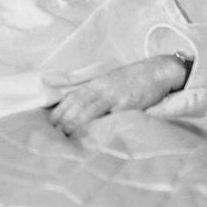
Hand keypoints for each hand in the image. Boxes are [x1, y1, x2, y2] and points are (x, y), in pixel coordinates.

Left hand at [47, 55, 189, 134]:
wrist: (158, 71)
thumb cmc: (134, 79)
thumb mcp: (111, 82)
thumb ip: (96, 93)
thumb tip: (80, 109)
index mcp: (97, 83)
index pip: (72, 97)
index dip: (59, 110)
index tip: (48, 124)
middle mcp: (102, 88)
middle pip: (77, 104)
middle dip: (63, 119)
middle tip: (52, 134)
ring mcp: (115, 96)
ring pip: (90, 109)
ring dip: (76, 123)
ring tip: (65, 136)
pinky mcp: (128, 104)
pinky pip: (112, 116)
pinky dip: (101, 125)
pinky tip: (93, 134)